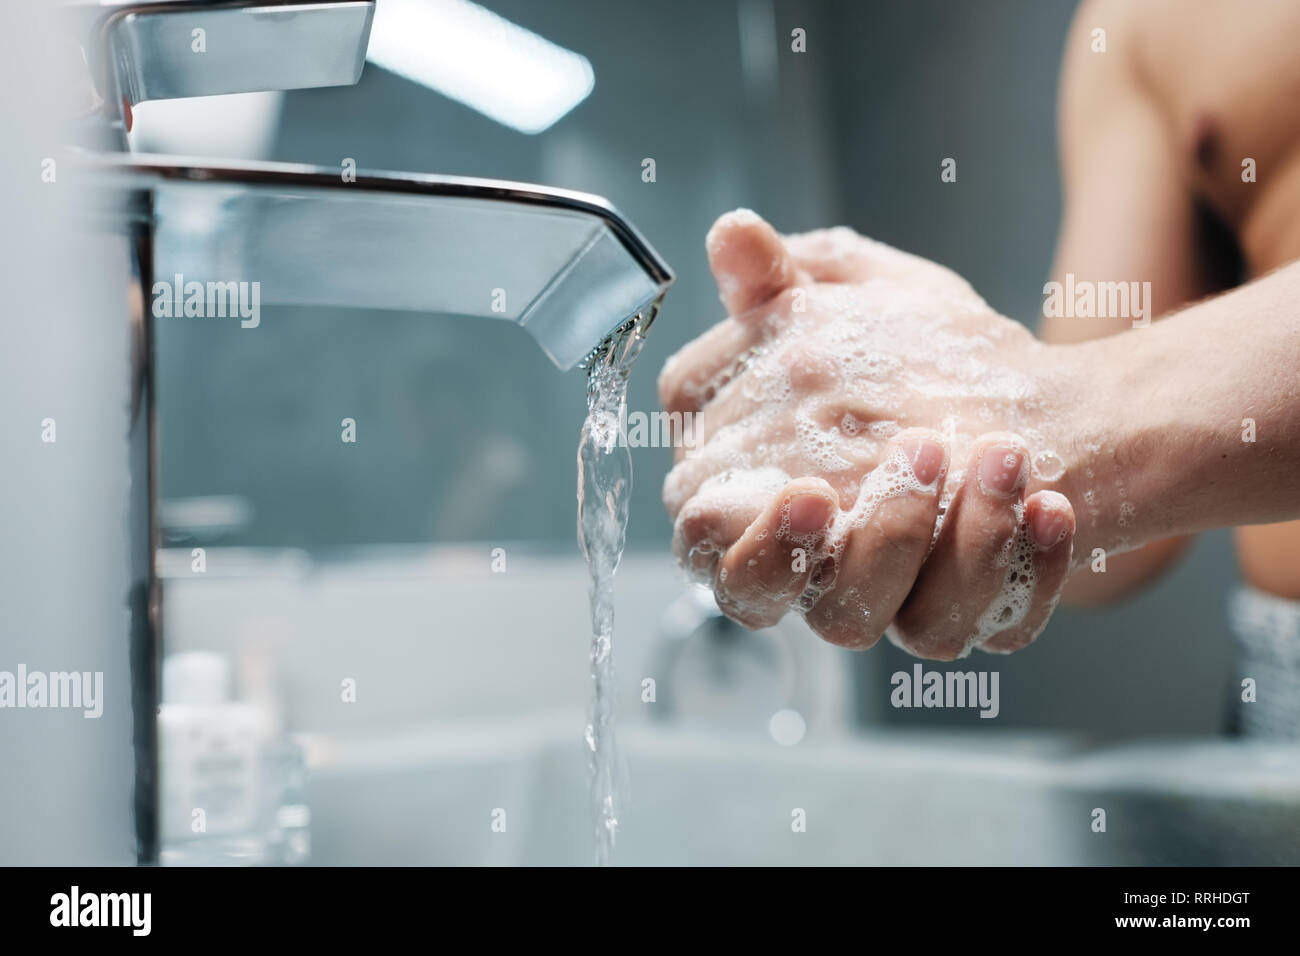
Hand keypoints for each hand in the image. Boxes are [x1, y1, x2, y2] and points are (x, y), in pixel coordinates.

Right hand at [659, 210, 1085, 659]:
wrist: (1036, 399)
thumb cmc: (924, 353)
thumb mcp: (854, 296)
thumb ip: (778, 279)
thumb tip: (732, 234)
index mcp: (751, 490)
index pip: (703, 535)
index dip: (735, 527)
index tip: (809, 487)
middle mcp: (804, 556)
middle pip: (757, 600)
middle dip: (815, 550)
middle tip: (887, 471)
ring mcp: (880, 595)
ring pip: (861, 622)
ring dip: (929, 542)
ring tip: (997, 453)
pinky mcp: (960, 613)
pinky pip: (974, 626)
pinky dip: (1016, 568)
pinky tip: (1048, 506)